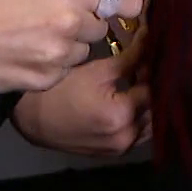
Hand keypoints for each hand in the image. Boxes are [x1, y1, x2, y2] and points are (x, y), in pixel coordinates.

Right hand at [0, 0, 141, 100]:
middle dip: (85, 21)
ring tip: (34, 34)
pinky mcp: (45, 80)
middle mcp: (72, 23)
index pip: (127, 0)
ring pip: (84, 51)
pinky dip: (50, 64)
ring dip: (68, 44)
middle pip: (102, 26)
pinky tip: (25, 52)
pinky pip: (62, 71)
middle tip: (54, 15)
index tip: (116, 2)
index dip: (123, 1)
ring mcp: (59, 56)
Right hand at [13, 39, 150, 157]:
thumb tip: (152, 38)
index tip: (159, 54)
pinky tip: (135, 100)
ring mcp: (120, 149)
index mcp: (122, 116)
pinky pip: (137, 134)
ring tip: (145, 82)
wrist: (32, 118)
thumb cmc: (61, 89)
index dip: (158, 70)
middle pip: (155, 109)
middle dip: (157, 87)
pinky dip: (140, 118)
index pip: (155, 89)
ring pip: (149, 124)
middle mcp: (126, 138)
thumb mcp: (97, 69)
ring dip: (150, 105)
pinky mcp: (113, 153)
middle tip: (154, 67)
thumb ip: (132, 57)